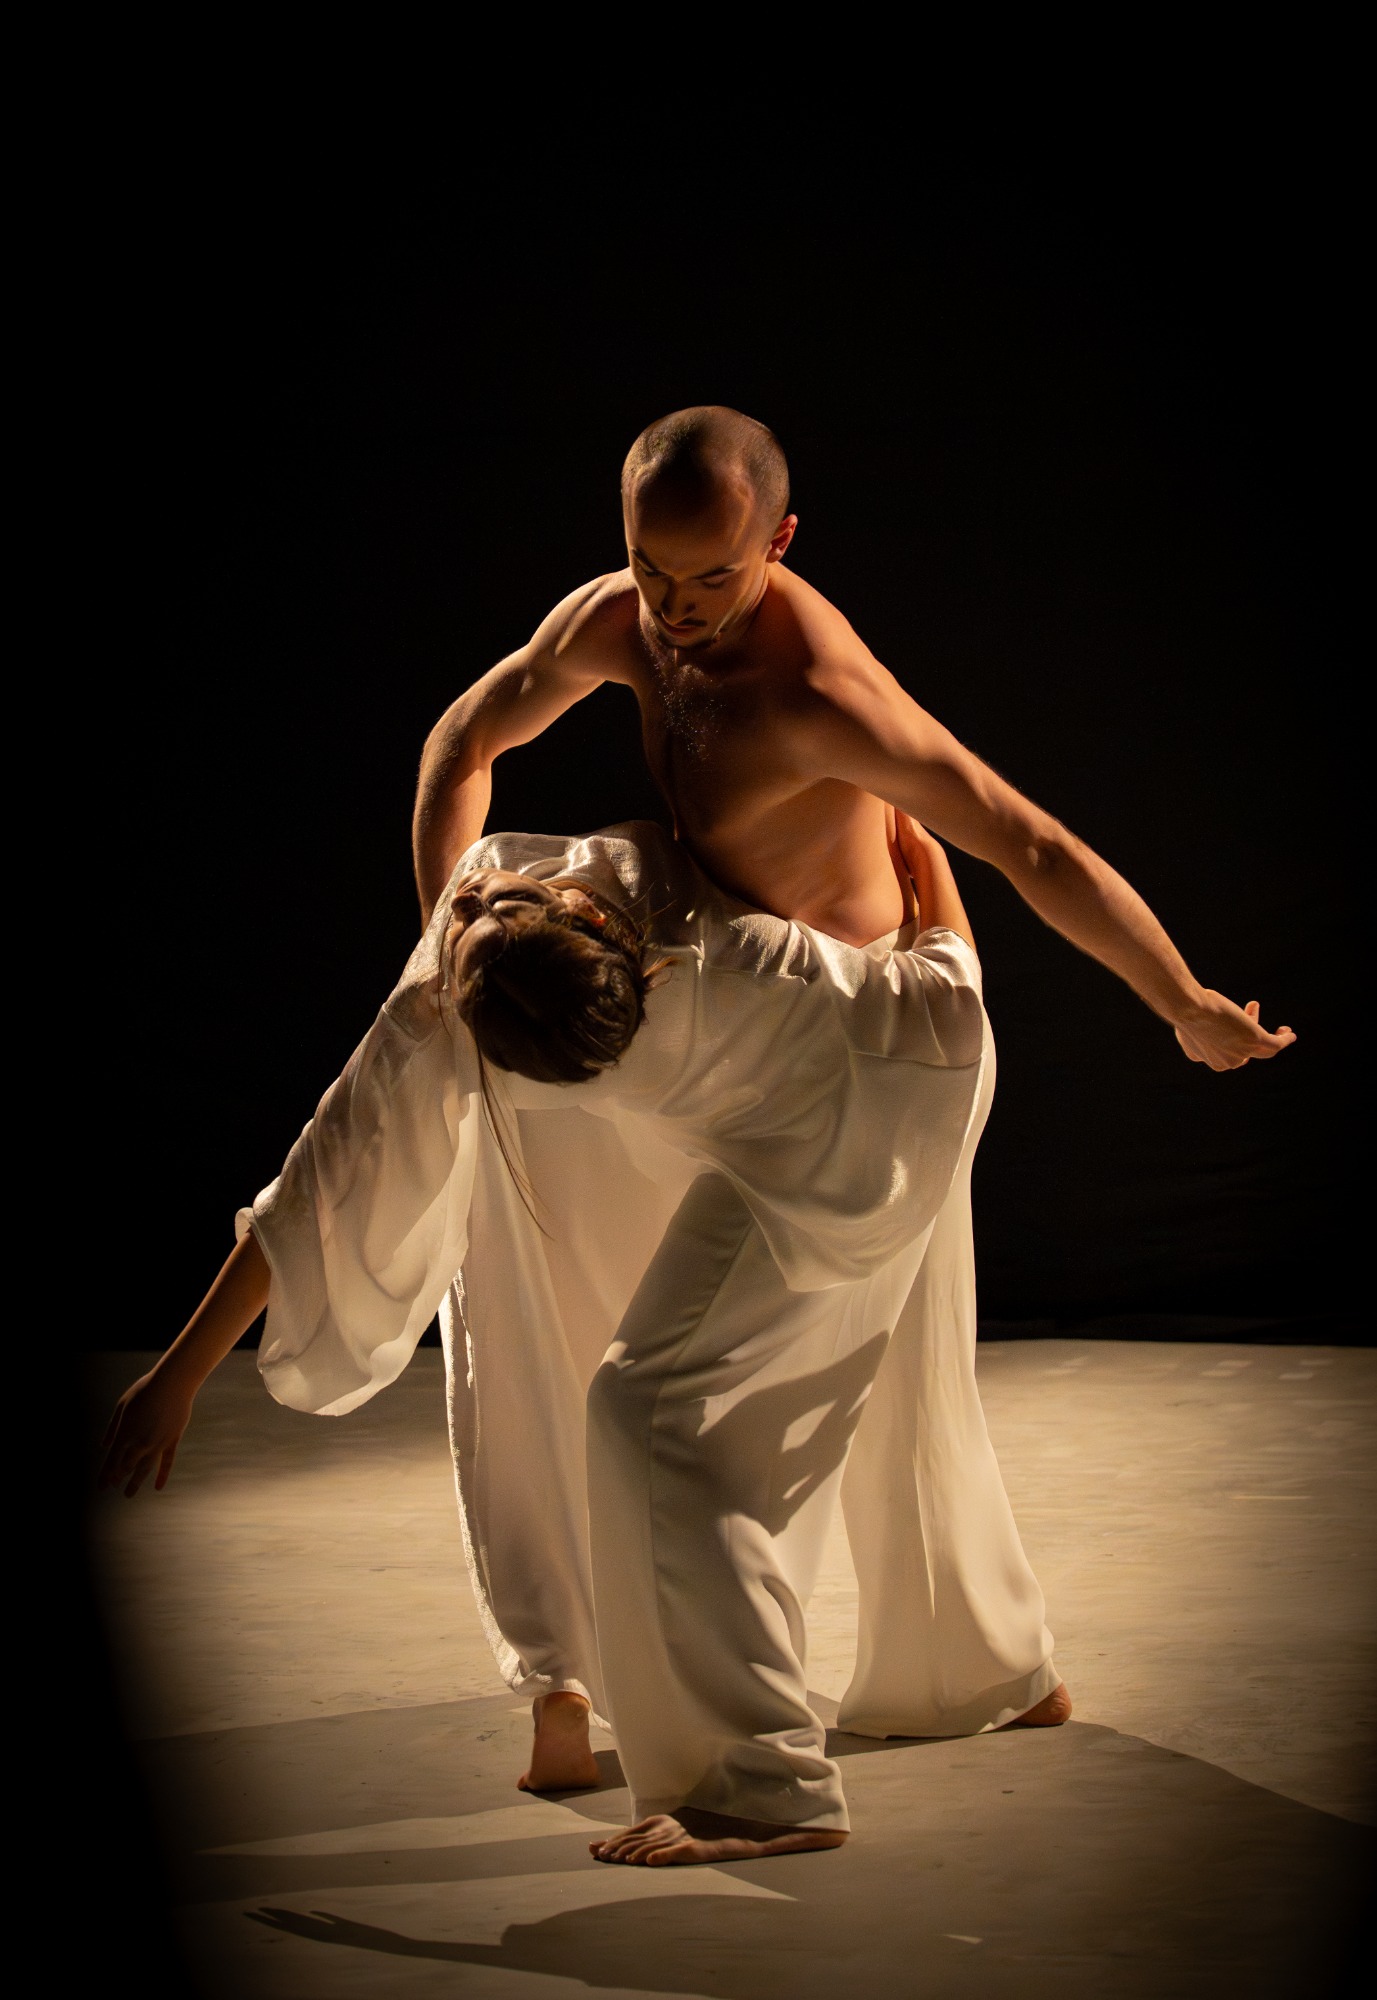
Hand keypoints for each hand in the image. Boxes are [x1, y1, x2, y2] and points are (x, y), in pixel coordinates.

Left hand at [98, 1366, 194, 1496]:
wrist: (173, 1383)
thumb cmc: (145, 1390)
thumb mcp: (122, 1405)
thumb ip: (112, 1428)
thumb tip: (104, 1445)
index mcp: (125, 1434)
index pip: (112, 1461)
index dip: (106, 1476)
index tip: (102, 1487)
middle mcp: (140, 1443)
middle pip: (127, 1467)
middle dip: (119, 1478)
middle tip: (115, 1486)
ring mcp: (158, 1443)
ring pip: (145, 1468)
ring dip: (136, 1482)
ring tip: (128, 1494)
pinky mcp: (172, 1440)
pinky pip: (167, 1462)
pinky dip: (162, 1475)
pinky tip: (158, 1487)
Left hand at [1173, 992, 1295, 1070]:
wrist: (1190, 1009)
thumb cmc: (1186, 1012)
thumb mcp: (1188, 1024)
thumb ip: (1195, 1031)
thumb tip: (1203, 1024)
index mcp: (1208, 1059)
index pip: (1227, 1048)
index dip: (1232, 1030)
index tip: (1235, 1010)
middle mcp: (1225, 1062)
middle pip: (1244, 1048)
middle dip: (1249, 1026)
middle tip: (1251, 1008)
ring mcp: (1241, 1053)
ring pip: (1263, 1050)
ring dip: (1273, 1039)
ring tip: (1283, 1031)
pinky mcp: (1255, 1041)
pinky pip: (1275, 1045)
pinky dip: (1284, 1040)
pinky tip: (1290, 1034)